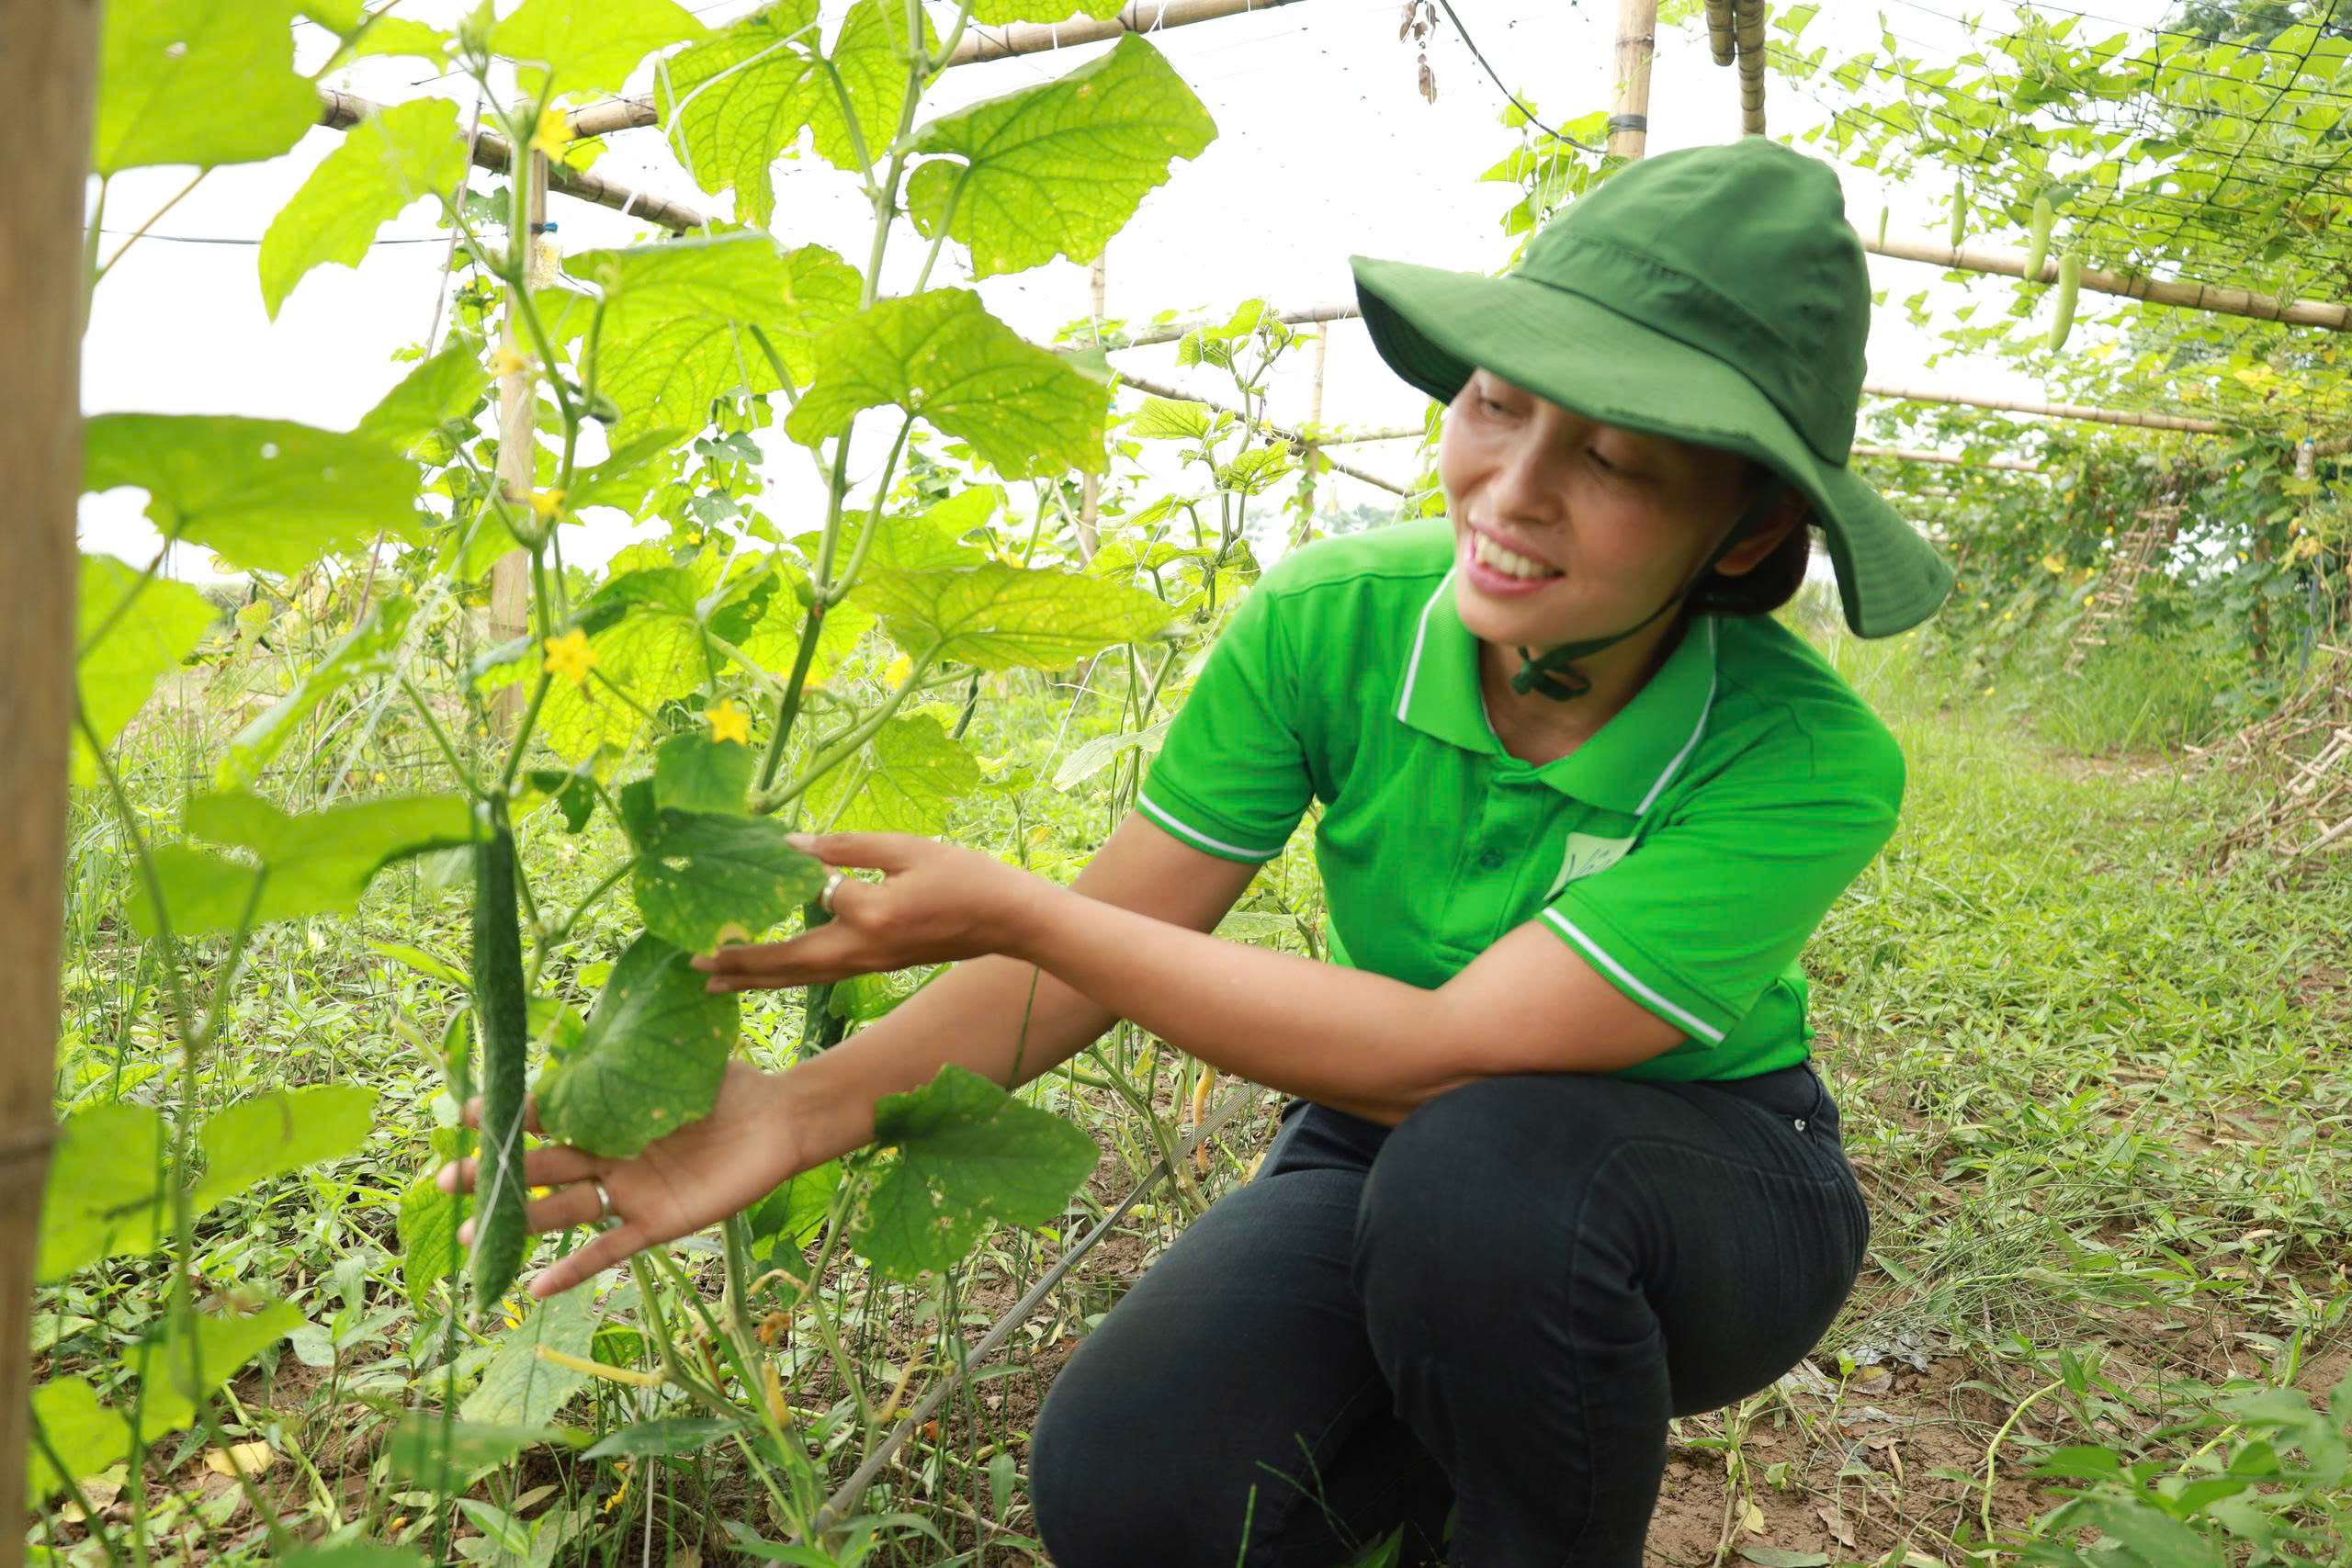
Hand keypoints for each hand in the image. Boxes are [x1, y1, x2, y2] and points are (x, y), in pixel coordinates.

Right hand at [437, 1061, 796, 1298]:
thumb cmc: (727, 1087)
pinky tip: (534, 1288)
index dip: (507, 1117)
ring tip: (470, 1235)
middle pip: (540, 1168)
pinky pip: (607, 1251)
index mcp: (606, 1114)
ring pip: (561, 1211)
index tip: (467, 1115)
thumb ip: (633, 1059)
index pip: (545, 1117)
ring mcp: (627, 1192)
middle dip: (494, 1174)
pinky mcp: (655, 1223)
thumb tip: (587, 1029)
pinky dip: (572, 1270)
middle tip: (447, 1179)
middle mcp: (608, 1155)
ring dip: (516, 1223)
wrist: (778, 1122)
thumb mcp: (676, 1065)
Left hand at [692, 831, 1046, 993]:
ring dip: (754, 979)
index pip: (813, 892)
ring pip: (799, 977)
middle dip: (738, 962)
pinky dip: (785, 977)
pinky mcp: (875, 967)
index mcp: (871, 915)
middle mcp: (862, 950)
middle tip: (691, 963)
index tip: (756, 854)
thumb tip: (792, 846)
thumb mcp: (909, 848)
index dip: (790, 869)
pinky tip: (769, 975)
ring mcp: (868, 965)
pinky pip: (818, 975)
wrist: (1009, 921)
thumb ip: (848, 846)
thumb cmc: (965, 877)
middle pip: (788, 961)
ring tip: (712, 983)